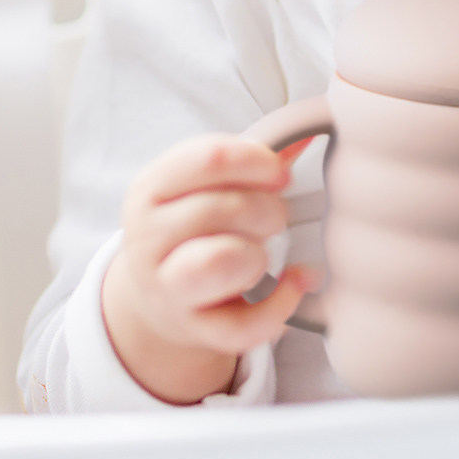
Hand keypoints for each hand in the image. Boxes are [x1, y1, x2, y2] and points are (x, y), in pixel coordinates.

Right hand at [101, 133, 314, 403]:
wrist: (159, 292)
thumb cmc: (195, 224)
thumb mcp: (208, 184)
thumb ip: (257, 156)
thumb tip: (310, 129)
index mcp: (152, 188)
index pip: (209, 159)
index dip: (258, 161)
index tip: (280, 173)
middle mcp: (148, 238)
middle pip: (219, 209)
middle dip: (266, 209)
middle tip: (276, 217)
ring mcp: (165, 288)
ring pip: (217, 265)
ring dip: (257, 254)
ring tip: (265, 253)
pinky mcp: (191, 329)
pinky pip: (240, 326)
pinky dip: (279, 306)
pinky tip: (294, 284)